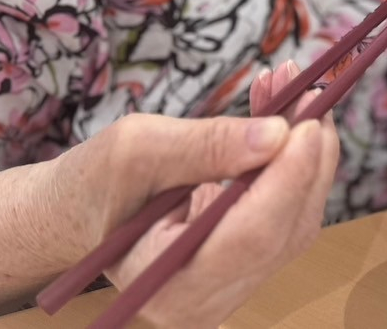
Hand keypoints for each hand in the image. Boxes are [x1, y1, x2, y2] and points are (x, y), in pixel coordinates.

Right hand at [53, 61, 339, 328]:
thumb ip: (206, 146)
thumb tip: (278, 134)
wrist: (75, 214)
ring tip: (292, 86)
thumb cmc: (92, 183)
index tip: (309, 118)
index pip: (253, 236)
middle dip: (307, 154)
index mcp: (169, 284)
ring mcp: (229, 288)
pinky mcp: (242, 265)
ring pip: (293, 220)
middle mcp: (207, 300)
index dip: (289, 177)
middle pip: (285, 230)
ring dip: (303, 150)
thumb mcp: (136, 149)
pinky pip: (282, 213)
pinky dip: (289, 162)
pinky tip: (282, 113)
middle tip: (311, 87)